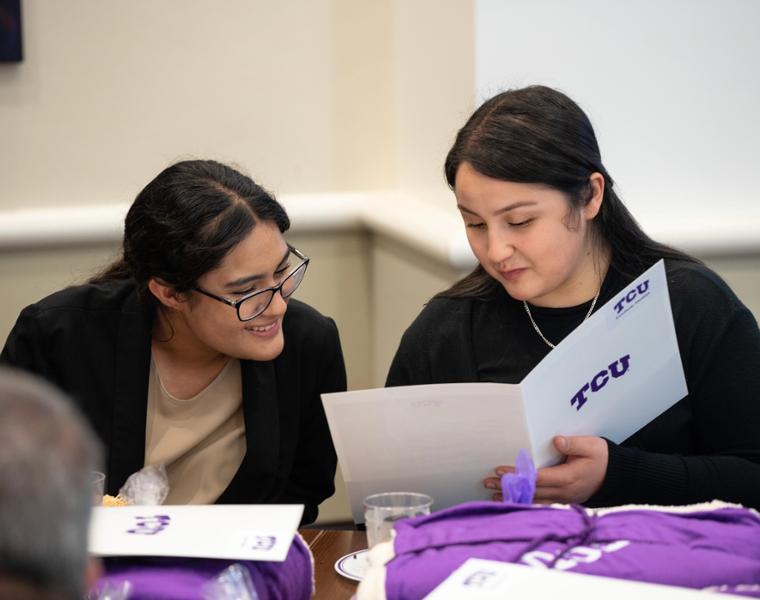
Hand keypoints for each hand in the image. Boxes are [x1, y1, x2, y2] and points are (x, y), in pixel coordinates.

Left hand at [483, 436, 607, 503]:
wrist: (616, 477)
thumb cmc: (602, 458)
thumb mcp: (591, 446)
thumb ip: (573, 444)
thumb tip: (555, 441)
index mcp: (568, 478)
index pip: (537, 478)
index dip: (518, 474)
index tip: (500, 471)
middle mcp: (564, 492)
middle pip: (531, 491)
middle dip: (508, 487)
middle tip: (487, 483)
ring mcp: (563, 498)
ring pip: (533, 500)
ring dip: (512, 496)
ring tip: (492, 493)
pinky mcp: (562, 499)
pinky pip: (539, 502)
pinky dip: (524, 500)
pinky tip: (510, 498)